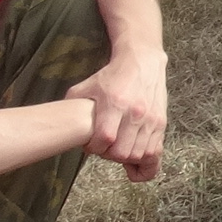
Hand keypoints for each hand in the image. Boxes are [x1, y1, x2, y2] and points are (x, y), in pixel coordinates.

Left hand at [67, 53, 168, 181]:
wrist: (143, 62)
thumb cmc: (113, 75)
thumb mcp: (86, 86)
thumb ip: (71, 105)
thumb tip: (60, 124)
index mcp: (115, 103)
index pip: (105, 139)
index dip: (95, 149)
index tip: (91, 146)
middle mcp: (136, 113)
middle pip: (123, 152)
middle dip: (110, 156)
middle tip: (105, 148)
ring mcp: (151, 119)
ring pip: (139, 154)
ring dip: (126, 158)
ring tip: (118, 150)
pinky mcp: (161, 122)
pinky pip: (154, 151)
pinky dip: (144, 159)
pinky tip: (134, 156)